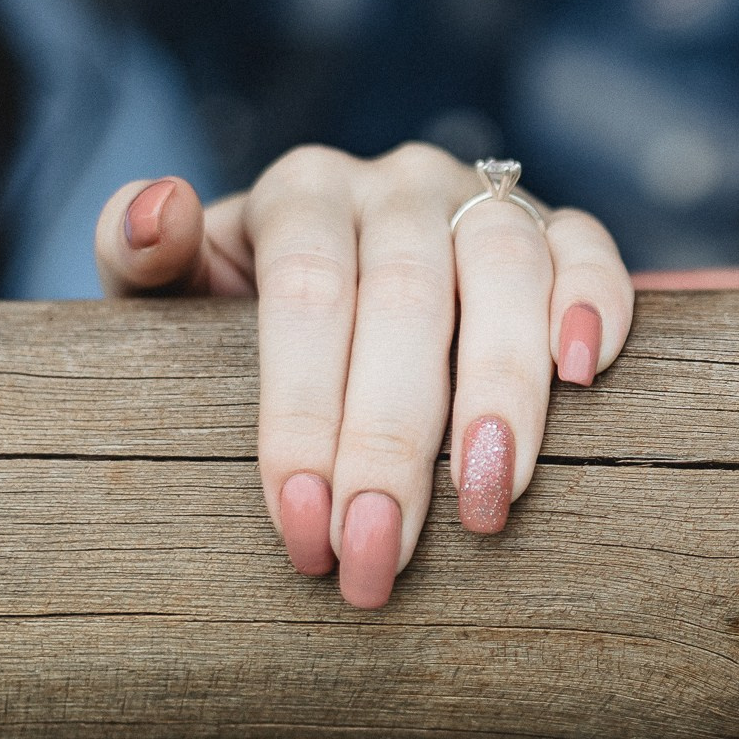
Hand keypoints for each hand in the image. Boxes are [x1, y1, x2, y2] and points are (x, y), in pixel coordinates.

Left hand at [95, 144, 633, 608]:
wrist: (336, 314)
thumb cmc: (242, 330)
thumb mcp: (175, 303)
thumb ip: (142, 257)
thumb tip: (157, 212)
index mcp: (301, 191)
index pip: (305, 294)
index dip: (304, 413)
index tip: (302, 529)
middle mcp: (397, 184)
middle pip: (404, 295)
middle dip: (392, 440)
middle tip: (379, 554)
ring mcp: (483, 201)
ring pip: (505, 270)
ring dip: (502, 391)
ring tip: (489, 503)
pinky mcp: (559, 232)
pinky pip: (592, 249)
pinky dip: (597, 303)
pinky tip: (584, 377)